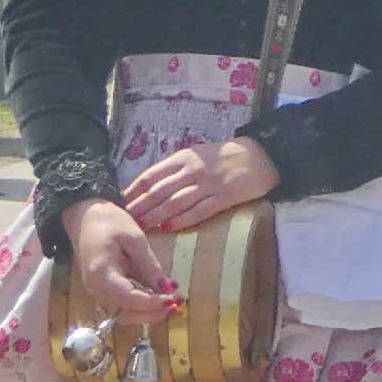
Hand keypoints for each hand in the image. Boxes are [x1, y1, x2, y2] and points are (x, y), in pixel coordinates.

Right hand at [66, 197, 178, 318]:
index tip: (174, 300)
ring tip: (175, 300)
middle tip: (179, 303)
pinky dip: (143, 306)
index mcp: (101, 273)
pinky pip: (124, 305)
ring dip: (150, 312)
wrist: (85, 217)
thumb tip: (168, 288)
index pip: (128, 299)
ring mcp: (98, 291)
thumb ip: (150, 265)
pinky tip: (162, 296)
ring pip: (125, 313)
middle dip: (153, 313)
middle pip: (126, 313)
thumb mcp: (134, 238)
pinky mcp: (104, 290)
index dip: (152, 304)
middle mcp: (96, 288)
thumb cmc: (109, 222)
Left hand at [122, 137, 278, 234]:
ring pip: (175, 203)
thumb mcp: (198, 154)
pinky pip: (199, 211)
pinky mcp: (224, 197)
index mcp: (183, 158)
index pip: (150, 176)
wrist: (261, 157)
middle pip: (159, 192)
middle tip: (125, 220)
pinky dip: (182, 220)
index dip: (133, 191)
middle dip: (140, 207)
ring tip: (142, 228)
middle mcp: (193, 170)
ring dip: (156, 216)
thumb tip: (152, 186)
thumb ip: (177, 168)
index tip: (119, 203)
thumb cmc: (226, 157)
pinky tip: (169, 227)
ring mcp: (209, 184)